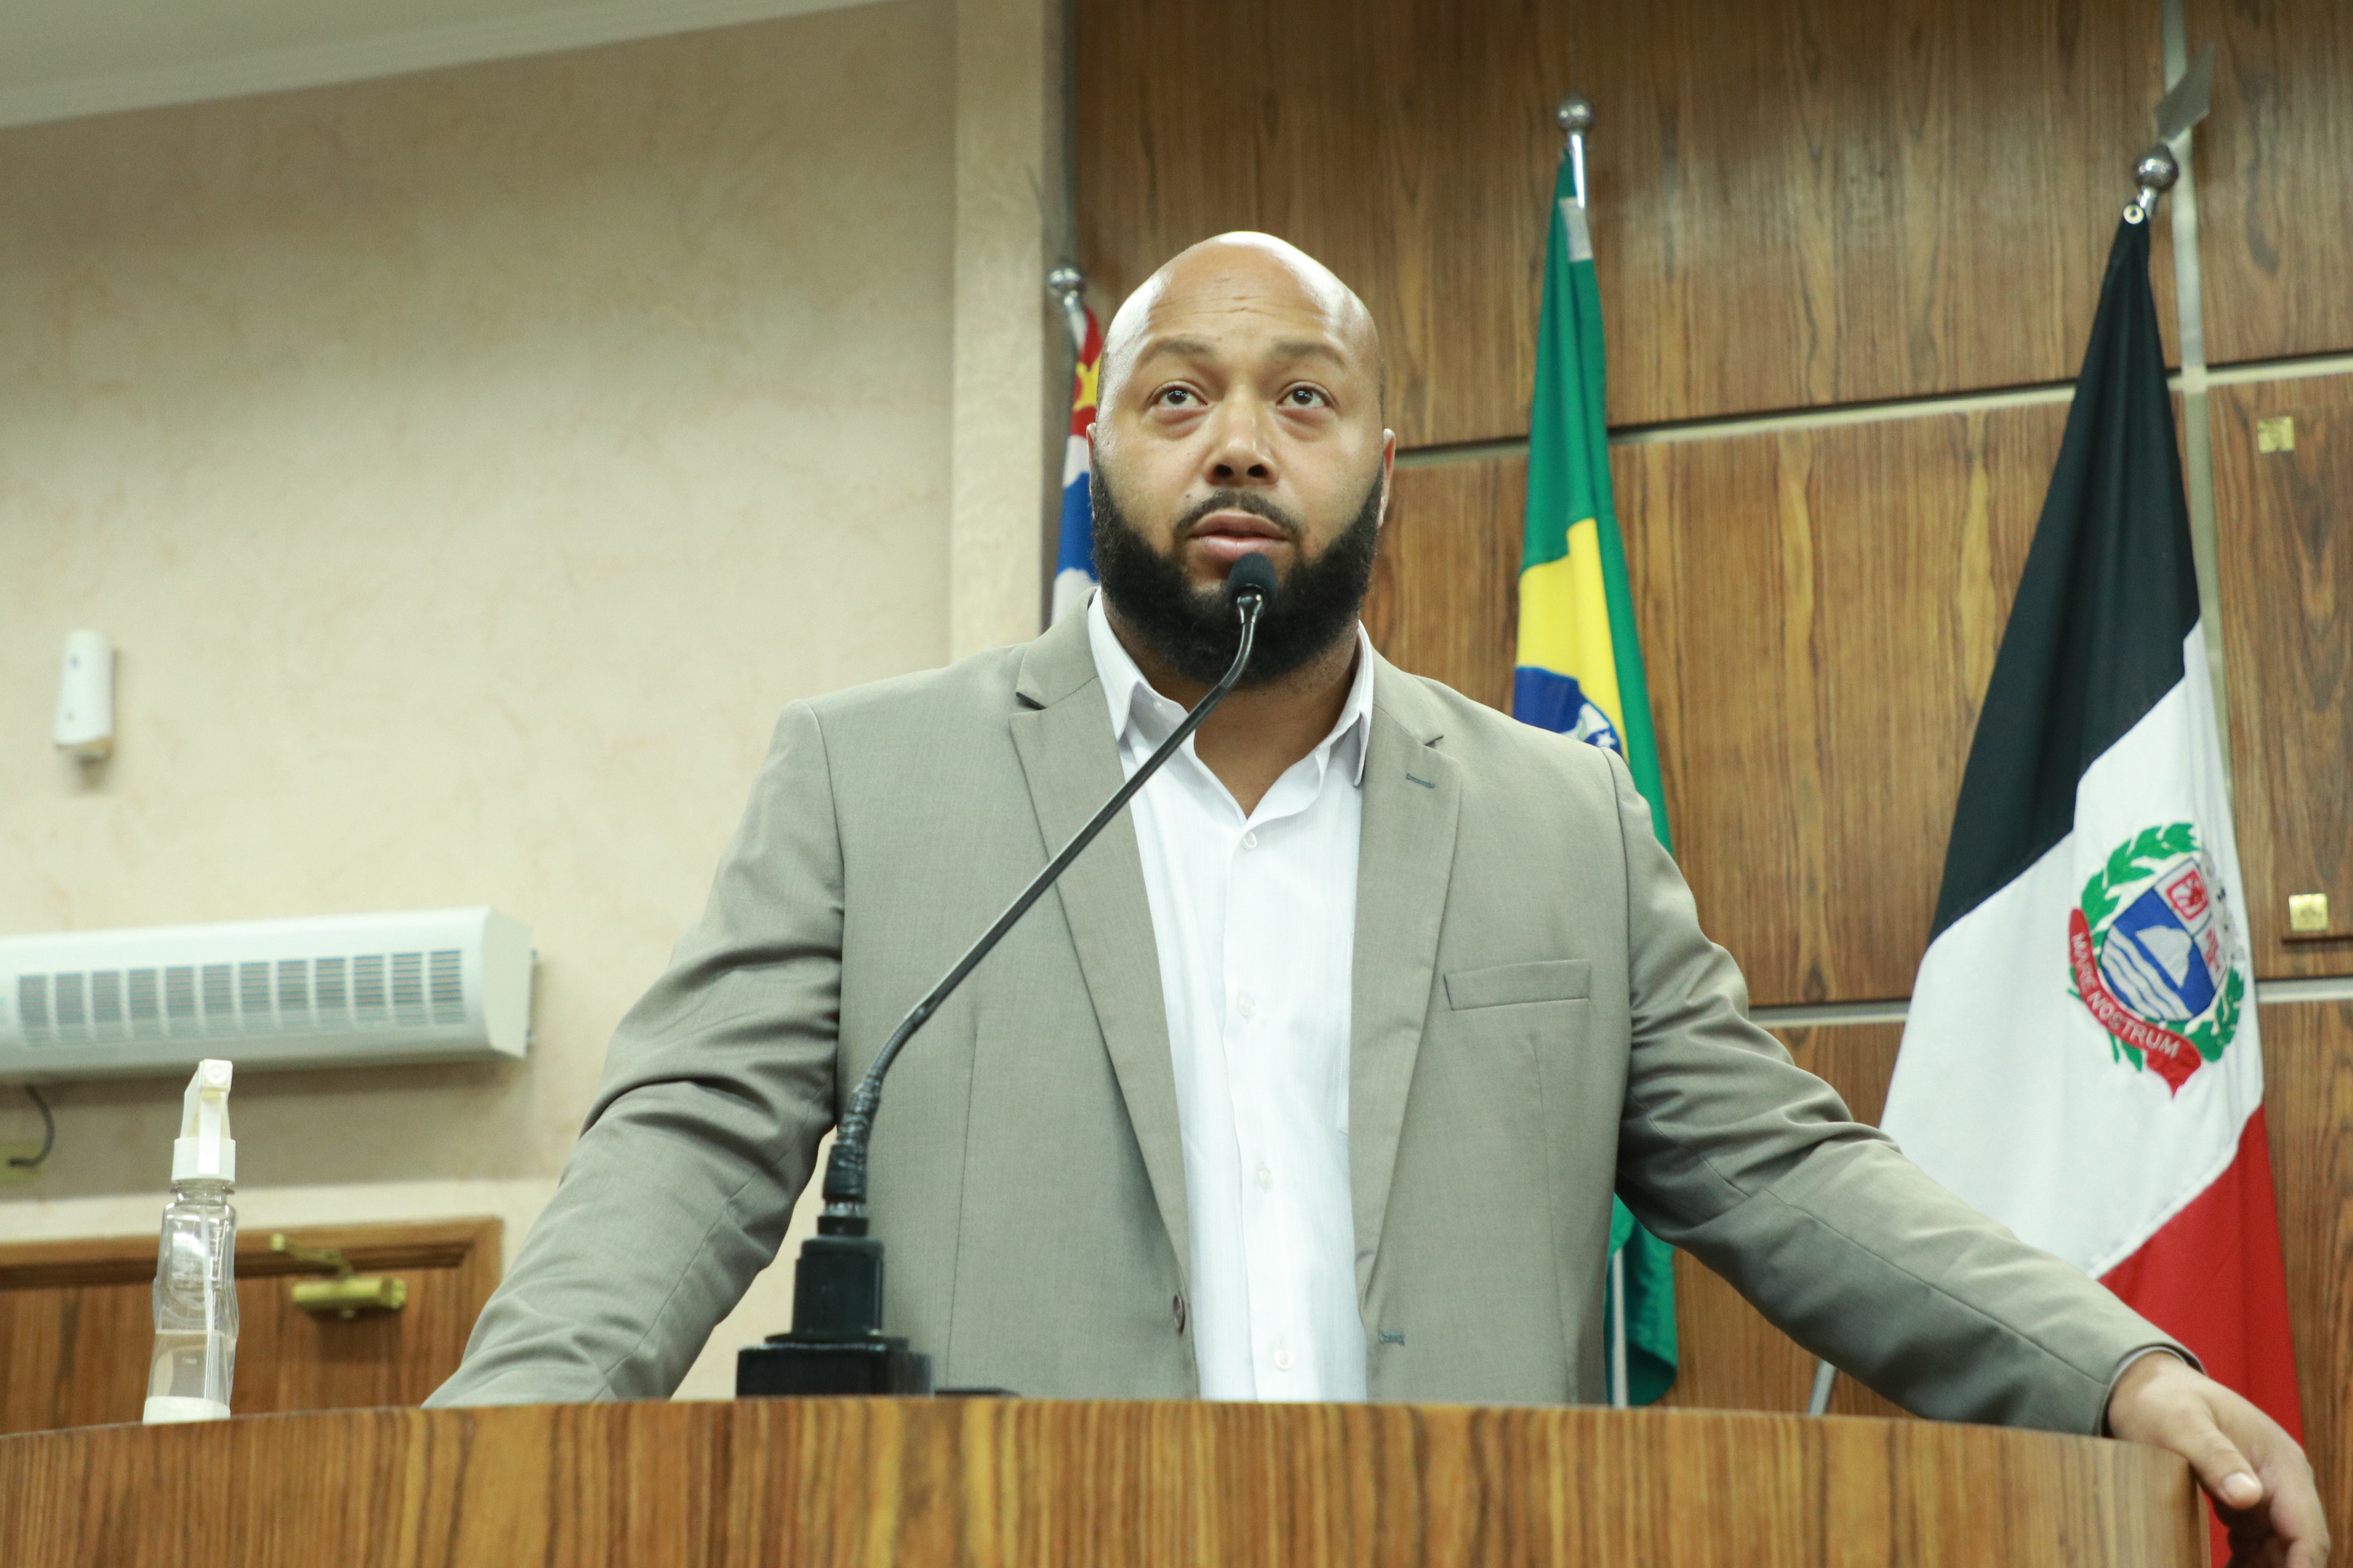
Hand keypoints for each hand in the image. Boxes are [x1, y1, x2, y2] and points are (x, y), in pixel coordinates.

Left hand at [2105, 1350, 2329, 1566]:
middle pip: (2297, 1546)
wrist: (2146, 1386)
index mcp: (2281, 1463)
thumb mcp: (2180, 1424)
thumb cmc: (2163, 1401)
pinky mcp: (2245, 1501)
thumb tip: (2250, 1496)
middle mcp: (2283, 1481)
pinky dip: (2246, 1564)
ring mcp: (2266, 1491)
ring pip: (2278, 1550)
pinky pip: (2256, 1544)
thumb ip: (2214, 1457)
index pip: (2307, 1530)